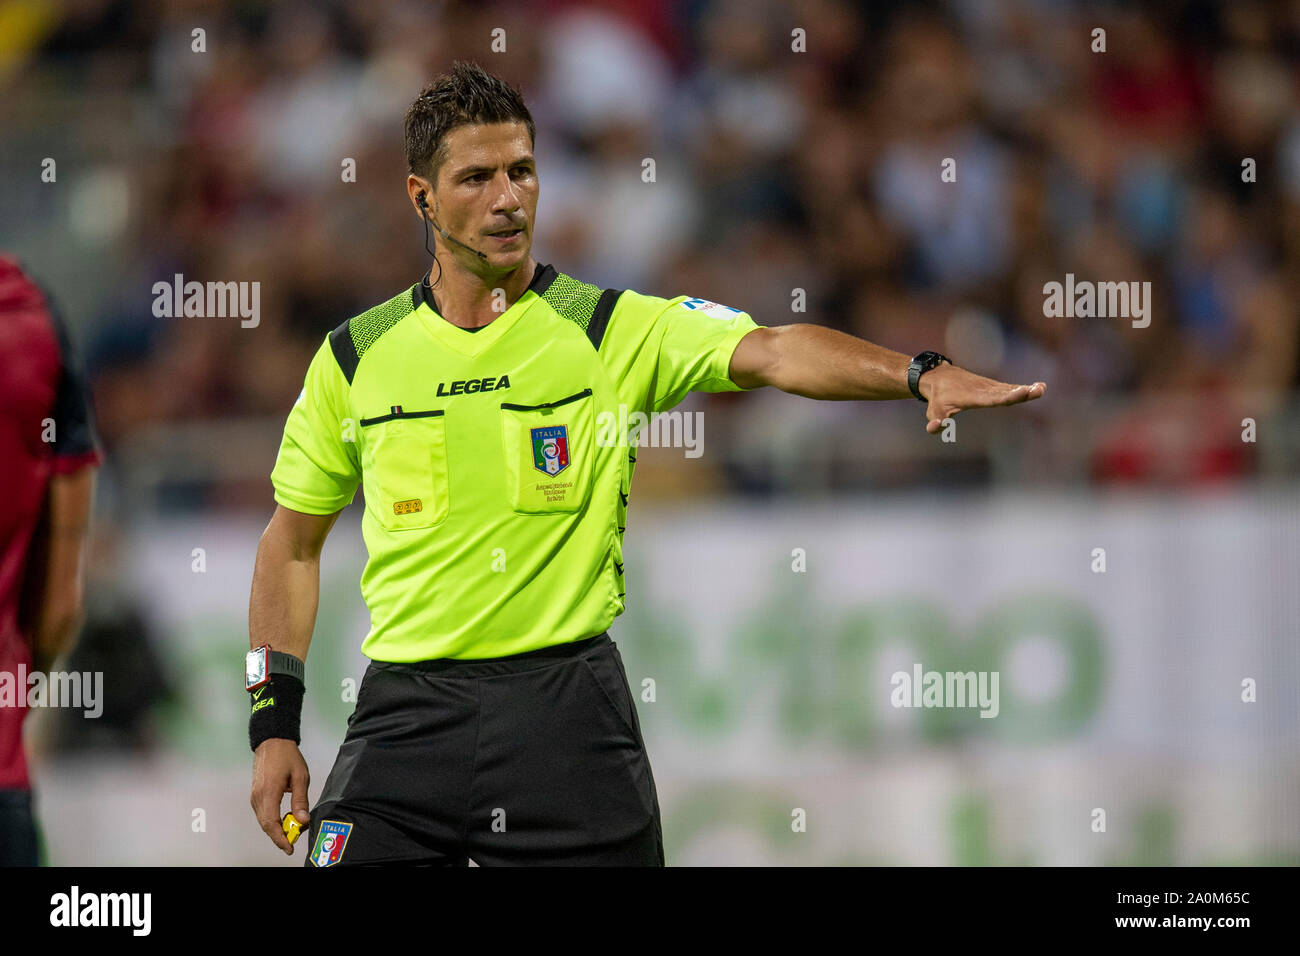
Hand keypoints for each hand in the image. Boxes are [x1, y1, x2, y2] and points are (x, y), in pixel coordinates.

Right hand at [251, 738, 310, 854]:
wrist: (272, 742)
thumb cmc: (287, 756)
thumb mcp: (300, 776)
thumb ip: (300, 800)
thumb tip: (303, 820)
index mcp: (269, 792)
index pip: (271, 823)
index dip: (280, 838)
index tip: (290, 848)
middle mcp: (258, 797)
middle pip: (266, 825)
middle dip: (280, 837)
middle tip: (294, 841)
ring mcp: (254, 796)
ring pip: (264, 821)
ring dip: (277, 829)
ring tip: (293, 830)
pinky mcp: (255, 795)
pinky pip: (263, 814)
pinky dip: (273, 821)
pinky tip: (285, 819)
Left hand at [918, 364, 1045, 434]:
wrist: (938, 376)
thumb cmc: (937, 397)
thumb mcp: (934, 411)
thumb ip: (935, 421)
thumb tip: (934, 428)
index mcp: (973, 397)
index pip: (993, 398)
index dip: (1008, 396)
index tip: (1022, 392)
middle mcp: (984, 390)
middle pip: (1005, 392)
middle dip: (1021, 392)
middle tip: (1038, 390)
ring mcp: (989, 387)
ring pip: (1009, 389)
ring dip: (1026, 389)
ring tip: (1042, 388)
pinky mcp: (991, 386)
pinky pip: (1008, 388)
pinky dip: (1021, 388)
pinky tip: (1038, 387)